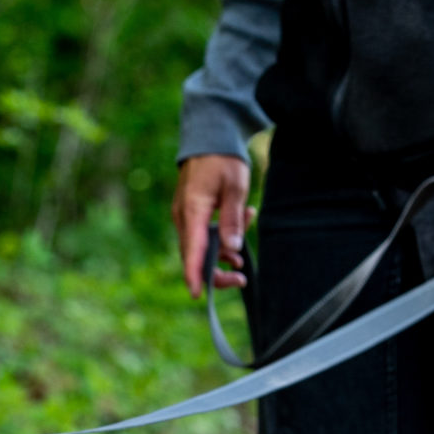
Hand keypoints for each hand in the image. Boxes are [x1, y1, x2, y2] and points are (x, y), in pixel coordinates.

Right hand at [173, 152, 251, 296]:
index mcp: (193, 210)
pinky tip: (244, 218)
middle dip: (217, 270)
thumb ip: (233, 219)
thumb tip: (231, 249)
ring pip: (202, 247)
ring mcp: (185, 216)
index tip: (198, 295)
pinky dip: (221, 236)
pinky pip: (204, 234)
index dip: (195, 275)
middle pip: (195, 256)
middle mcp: (184, 217)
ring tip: (249, 228)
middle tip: (242, 277)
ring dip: (224, 250)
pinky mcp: (191, 214)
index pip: (192, 250)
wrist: (210, 138)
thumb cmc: (223, 160)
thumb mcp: (235, 187)